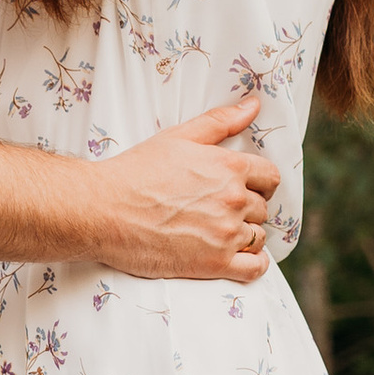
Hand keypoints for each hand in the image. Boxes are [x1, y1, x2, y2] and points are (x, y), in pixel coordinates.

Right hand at [85, 96, 282, 282]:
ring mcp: (226, 234)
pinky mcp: (214, 264)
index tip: (246, 188)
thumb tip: (253, 106)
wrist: (103, 210)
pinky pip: (254, 268)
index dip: (260, 183)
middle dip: (247, 209)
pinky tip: (240, 258)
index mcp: (230, 167)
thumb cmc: (136, 171)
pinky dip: (254, 264)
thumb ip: (220, 122)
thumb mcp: (179, 137)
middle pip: (262, 208)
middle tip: (222, 211)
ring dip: (246, 235)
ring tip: (222, 233)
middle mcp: (234, 200)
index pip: (270, 177)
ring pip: (258, 237)